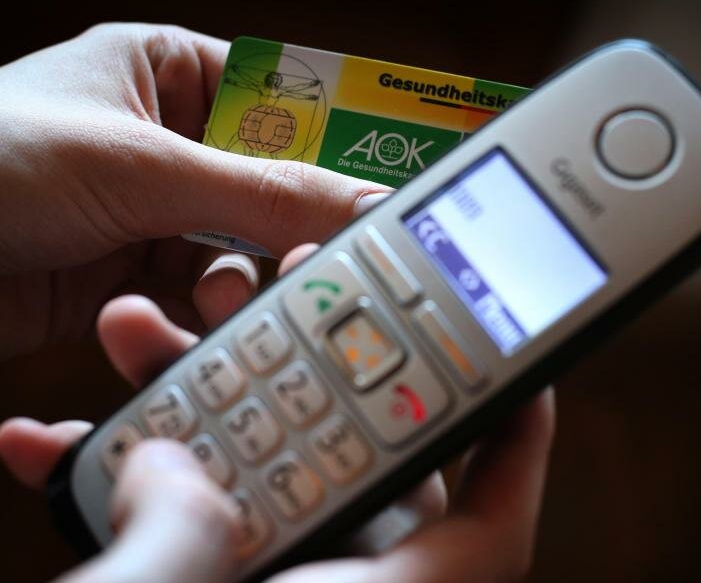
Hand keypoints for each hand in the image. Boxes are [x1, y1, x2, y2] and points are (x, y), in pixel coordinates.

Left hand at [0, 23, 389, 359]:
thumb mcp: (137, 167)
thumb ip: (258, 191)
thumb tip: (359, 204)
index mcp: (162, 74)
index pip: (276, 100)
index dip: (327, 142)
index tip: (372, 187)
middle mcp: (161, 141)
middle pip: (264, 183)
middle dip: (281, 226)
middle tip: (304, 258)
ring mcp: (147, 211)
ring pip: (237, 245)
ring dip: (240, 276)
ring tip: (223, 296)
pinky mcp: (130, 274)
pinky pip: (198, 290)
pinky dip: (205, 309)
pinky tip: (194, 317)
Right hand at [0, 244, 554, 582]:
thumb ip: (194, 541)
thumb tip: (160, 463)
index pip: (490, 525)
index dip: (518, 443)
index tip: (523, 368)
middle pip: (352, 456)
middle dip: (308, 363)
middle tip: (273, 286)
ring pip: (252, 472)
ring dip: (184, 399)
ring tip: (134, 335)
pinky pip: (183, 522)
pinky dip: (122, 485)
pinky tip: (50, 449)